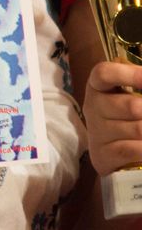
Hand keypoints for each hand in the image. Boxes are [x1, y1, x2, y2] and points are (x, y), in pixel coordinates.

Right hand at [83, 59, 141, 175]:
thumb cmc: (126, 114)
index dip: (130, 75)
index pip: (104, 74)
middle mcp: (93, 106)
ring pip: (138, 129)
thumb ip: (139, 86)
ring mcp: (96, 132)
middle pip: (132, 106)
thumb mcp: (130, 95)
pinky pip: (134, 149)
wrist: (112, 149)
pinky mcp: (101, 155)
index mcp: (98, 86)